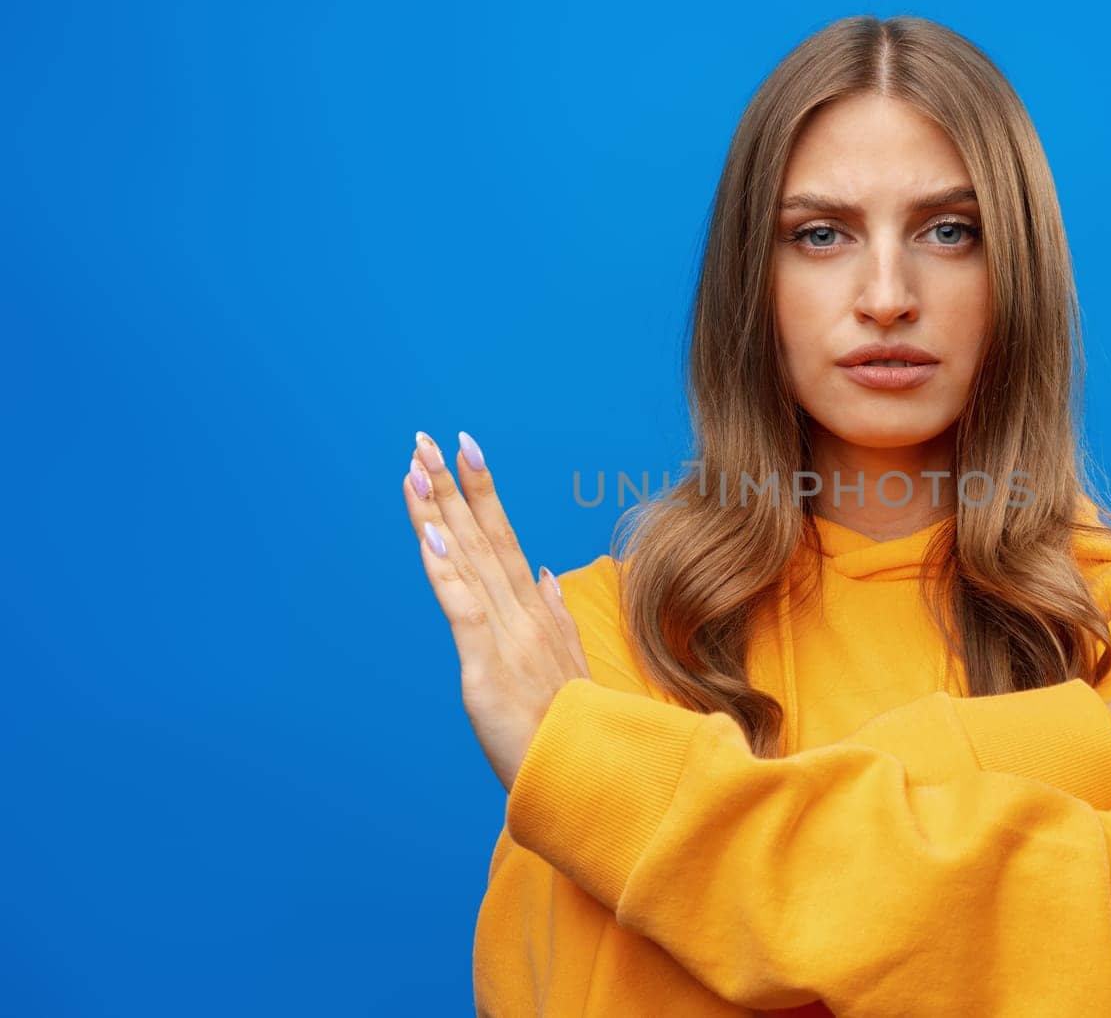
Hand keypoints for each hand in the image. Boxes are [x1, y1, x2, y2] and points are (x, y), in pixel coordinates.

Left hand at [401, 429, 591, 792]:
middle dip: (454, 487)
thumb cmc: (576, 729)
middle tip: (426, 439)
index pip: (505, 541)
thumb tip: (547, 575)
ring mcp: (506, 638)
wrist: (587, 778)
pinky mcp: (487, 668)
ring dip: (441, 512)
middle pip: (483, 539)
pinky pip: (463, 610)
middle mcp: (523, 615)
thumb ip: (556, 616)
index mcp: (537, 614)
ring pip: (469, 562)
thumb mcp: (568, 664)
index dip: (484, 495)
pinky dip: (445, 571)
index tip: (466, 451)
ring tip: (417, 469)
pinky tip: (429, 536)